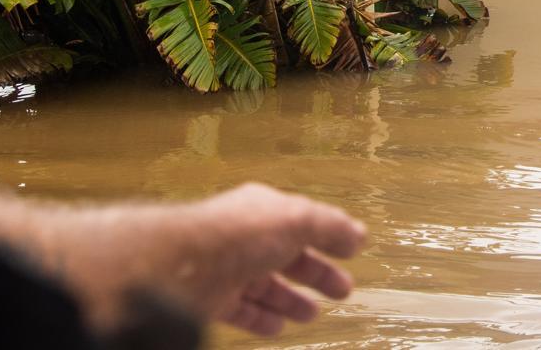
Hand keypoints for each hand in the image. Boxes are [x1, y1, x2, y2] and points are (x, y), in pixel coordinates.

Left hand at [174, 183, 367, 334]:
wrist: (182, 265)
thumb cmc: (239, 234)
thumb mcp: (297, 220)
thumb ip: (330, 226)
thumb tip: (358, 233)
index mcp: (266, 212)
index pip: (304, 222)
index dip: (330, 236)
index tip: (352, 251)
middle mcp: (247, 239)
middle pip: (289, 257)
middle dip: (316, 274)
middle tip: (343, 289)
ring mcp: (229, 269)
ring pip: (266, 287)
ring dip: (291, 300)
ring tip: (311, 313)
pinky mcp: (213, 299)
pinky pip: (243, 311)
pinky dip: (262, 319)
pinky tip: (279, 328)